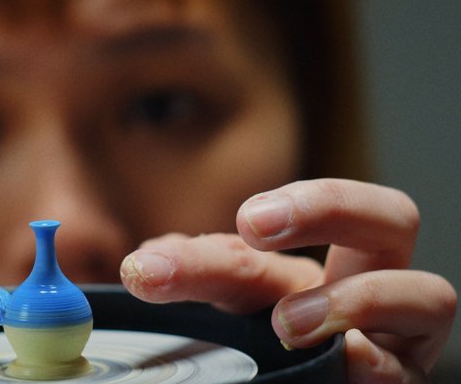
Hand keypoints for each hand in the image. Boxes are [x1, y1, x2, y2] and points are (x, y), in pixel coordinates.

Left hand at [120, 179, 455, 382]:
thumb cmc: (254, 364)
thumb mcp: (219, 320)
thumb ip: (197, 282)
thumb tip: (147, 261)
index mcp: (292, 273)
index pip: (257, 244)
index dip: (199, 254)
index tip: (147, 268)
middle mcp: (353, 290)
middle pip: (379, 217)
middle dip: (322, 205)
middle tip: (253, 225)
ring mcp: (391, 338)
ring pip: (425, 291)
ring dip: (357, 297)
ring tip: (290, 324)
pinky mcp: (403, 379)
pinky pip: (407, 365)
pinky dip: (378, 361)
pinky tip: (351, 359)